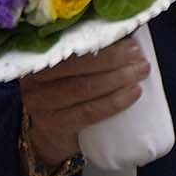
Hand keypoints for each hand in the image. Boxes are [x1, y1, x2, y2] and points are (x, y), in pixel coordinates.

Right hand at [19, 37, 148, 166]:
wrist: (45, 136)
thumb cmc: (61, 96)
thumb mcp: (61, 73)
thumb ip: (81, 56)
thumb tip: (122, 39)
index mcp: (38, 59)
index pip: (73, 47)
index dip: (104, 45)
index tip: (129, 43)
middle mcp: (36, 80)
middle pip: (79, 67)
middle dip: (114, 60)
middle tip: (139, 59)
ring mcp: (43, 104)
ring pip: (85, 88)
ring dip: (117, 79)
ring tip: (139, 73)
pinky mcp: (56, 125)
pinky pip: (89, 112)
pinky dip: (114, 102)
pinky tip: (132, 94)